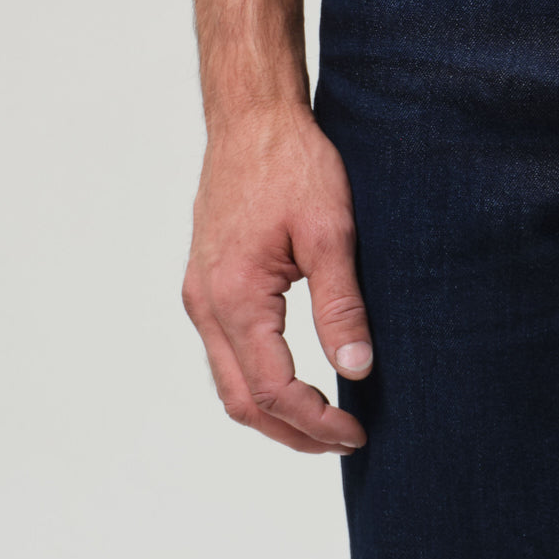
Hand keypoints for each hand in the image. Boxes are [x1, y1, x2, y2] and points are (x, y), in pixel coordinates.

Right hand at [181, 101, 371, 453]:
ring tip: (325, 421)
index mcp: (235, 296)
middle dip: (293, 432)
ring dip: (274, 412)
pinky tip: (296, 381)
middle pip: (242, 400)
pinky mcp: (206, 284)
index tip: (358, 431)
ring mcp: (200, 295)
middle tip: (345, 440)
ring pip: (229, 381)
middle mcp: (206, 303)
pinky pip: (225, 352)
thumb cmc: (292, 164)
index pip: (273, 388)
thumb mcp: (332, 232)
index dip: (316, 421)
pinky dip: (258, 381)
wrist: (252, 118)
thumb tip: (357, 371)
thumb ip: (341, 306)